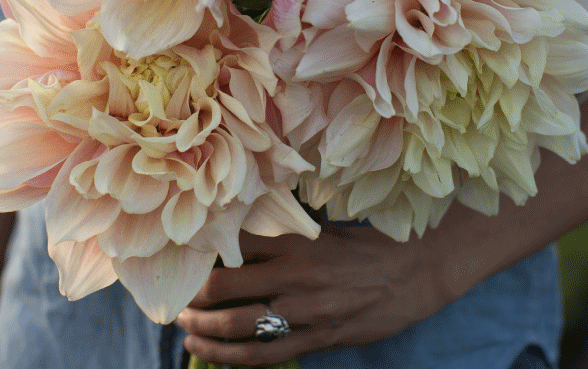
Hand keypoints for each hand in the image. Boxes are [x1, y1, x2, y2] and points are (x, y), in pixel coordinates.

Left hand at [176, 223, 448, 365]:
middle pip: (226, 285)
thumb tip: (239, 238)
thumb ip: (284, 236)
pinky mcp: (316, 340)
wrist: (412, 274)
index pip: (235, 245)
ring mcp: (304, 313)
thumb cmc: (366, 246)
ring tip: (184, 324)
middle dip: (193, 292)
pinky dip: (229, 357)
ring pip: (238, 326)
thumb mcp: (323, 232)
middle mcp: (294, 276)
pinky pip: (263, 355)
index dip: (204, 250)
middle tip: (176, 293)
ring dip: (203, 327)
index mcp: (296, 242)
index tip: (184, 253)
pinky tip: (207, 352)